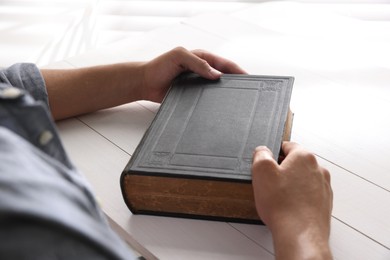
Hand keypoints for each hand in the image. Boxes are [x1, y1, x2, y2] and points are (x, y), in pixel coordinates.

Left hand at [141, 47, 246, 101]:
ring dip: (226, 94)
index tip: (248, 78)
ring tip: (238, 102)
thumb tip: (216, 74)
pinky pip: (207, 100)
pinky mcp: (193, 96)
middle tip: (248, 92)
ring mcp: (198, 84)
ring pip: (217, 89)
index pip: (225, 64)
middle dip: (236, 83)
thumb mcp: (178, 56)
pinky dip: (214, 103)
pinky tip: (220, 109)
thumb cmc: (159, 66)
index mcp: (202, 58)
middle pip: (225, 77)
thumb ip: (197, 62)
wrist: (145, 83)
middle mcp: (202, 71)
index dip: (238, 70)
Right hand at [251, 142, 332, 259]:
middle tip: (269, 183)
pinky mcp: (324, 203)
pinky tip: (288, 207)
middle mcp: (318, 170)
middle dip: (282, 170)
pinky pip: (308, 195)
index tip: (266, 162)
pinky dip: (298, 198)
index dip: (273, 152)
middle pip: (296, 163)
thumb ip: (261, 155)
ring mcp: (323, 187)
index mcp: (304, 157)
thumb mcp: (261, 172)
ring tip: (279, 198)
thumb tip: (262, 150)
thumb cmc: (284, 206)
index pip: (287, 145)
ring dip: (291, 185)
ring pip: (302, 179)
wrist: (300, 235)